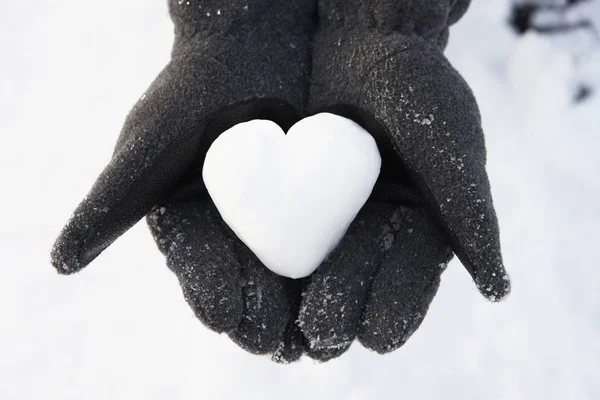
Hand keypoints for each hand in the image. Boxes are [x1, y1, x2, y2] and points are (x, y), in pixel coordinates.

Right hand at [50, 0, 316, 362]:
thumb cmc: (192, 88)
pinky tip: (341, 290)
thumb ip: (112, 200)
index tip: (234, 322)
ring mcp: (266, 214)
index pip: (197, 270)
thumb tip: (60, 263)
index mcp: (185, 221)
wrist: (251, 41)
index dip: (215, 296)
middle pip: (242, 280)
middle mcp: (224, 225)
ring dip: (295, 305)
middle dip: (258, 314)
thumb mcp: (149, 143)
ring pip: (281, 270)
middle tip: (279, 342)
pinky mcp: (305, 199)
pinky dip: (326, 267)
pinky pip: (316, 240)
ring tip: (312, 335)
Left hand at [298, 0, 510, 359]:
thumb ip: (469, 211)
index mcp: (417, 225)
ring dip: (299, 309)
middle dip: (340, 317)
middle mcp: (374, 229)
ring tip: (283, 336)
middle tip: (319, 339)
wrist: (359, 34)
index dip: (391, 310)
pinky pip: (279, 243)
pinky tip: (257, 294)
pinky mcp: (291, 199)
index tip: (372, 335)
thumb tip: (497, 289)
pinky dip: (269, 270)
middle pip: (357, 288)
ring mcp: (331, 217)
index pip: (407, 283)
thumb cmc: (413, 84)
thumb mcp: (448, 142)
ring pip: (315, 277)